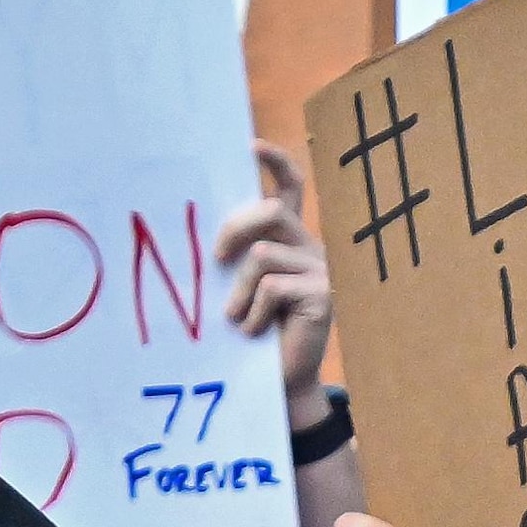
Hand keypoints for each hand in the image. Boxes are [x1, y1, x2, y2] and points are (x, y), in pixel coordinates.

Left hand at [218, 139, 339, 415]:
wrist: (281, 381)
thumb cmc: (253, 331)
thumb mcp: (241, 284)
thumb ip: (236, 254)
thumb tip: (202, 230)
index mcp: (290, 239)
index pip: (290, 188)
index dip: (275, 163)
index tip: (251, 146)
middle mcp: (310, 248)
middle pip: (272, 211)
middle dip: (235, 230)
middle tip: (216, 259)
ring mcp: (321, 271)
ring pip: (264, 255)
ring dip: (239, 290)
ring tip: (235, 318)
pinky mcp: (323, 296)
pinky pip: (273, 288)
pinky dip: (253, 313)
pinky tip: (254, 332)